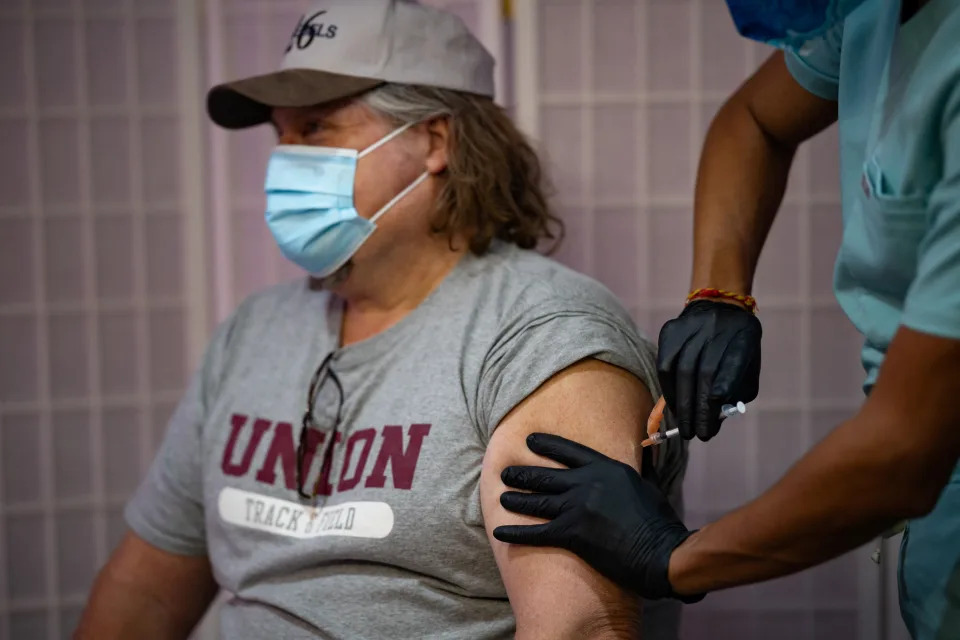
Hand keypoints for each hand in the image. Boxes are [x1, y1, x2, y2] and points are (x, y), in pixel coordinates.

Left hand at [492, 433, 703, 602]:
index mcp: (606, 468)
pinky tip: (500, 532)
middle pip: (546, 475)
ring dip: (516, 500)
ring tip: (502, 497)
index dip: (546, 444)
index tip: (530, 440)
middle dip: (522, 474)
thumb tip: (642, 453)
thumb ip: (635, 469)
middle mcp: (587, 483)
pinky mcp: (572, 534)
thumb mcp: (647, 485)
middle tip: (506, 473)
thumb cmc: (659, 522)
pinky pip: (537, 532)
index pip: (568, 451)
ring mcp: (578, 508)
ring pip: (537, 501)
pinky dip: (516, 533)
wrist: (661, 553)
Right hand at [657, 299, 761, 440]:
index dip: (719, 396)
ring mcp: (691, 328)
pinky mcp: (671, 331)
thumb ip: (738, 392)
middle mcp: (717, 330)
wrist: (719, 307)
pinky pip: (665, 365)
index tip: (711, 424)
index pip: (731, 368)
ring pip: (682, 371)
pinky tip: (673, 405)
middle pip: (704, 374)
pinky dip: (668, 389)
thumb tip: (715, 419)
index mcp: (743, 339)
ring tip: (684, 425)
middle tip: (694, 435)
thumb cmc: (736, 347)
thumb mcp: (748, 365)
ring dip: (681, 403)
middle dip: (697, 409)